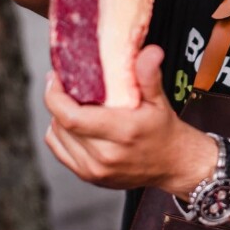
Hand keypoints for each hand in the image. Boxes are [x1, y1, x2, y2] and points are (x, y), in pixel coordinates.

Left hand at [44, 45, 214, 193]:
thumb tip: (150, 52)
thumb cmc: (165, 130)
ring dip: (59, 117)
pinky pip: (60, 151)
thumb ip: (149, 75)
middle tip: (66, 85)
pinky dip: (61, 135)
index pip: (71, 117)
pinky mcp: (90, 177)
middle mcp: (106, 155)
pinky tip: (74, 124)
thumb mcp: (160, 100)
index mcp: (122, 132)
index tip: (56, 78)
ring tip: (72, 104)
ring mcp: (95, 170)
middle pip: (61, 124)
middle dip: (58, 101)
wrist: (174, 163)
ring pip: (57, 137)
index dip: (55, 96)